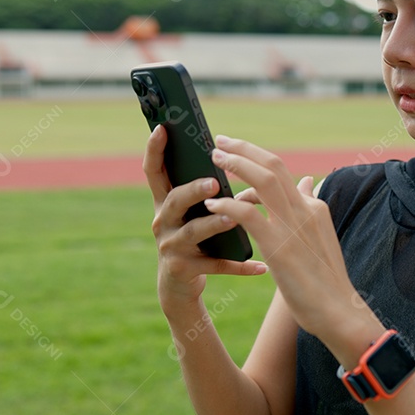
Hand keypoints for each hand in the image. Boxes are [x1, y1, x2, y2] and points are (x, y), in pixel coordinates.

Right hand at [143, 125, 267, 310]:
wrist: (179, 286)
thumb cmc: (195, 239)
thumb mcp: (196, 212)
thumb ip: (215, 188)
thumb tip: (248, 161)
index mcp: (166, 201)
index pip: (154, 171)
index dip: (154, 149)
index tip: (162, 128)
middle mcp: (163, 221)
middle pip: (175, 200)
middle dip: (193, 190)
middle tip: (213, 183)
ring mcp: (171, 246)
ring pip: (192, 232)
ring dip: (214, 224)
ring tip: (233, 218)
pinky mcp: (183, 269)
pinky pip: (214, 265)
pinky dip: (238, 266)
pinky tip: (260, 266)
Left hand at [202, 135, 380, 343]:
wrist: (339, 311)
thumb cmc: (327, 281)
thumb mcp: (320, 237)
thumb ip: (309, 208)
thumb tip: (307, 182)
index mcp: (314, 207)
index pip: (283, 173)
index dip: (256, 160)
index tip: (237, 154)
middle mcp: (305, 209)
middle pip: (273, 164)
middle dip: (244, 148)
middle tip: (219, 140)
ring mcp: (293, 226)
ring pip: (263, 179)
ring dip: (235, 164)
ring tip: (212, 159)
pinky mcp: (279, 246)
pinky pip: (248, 214)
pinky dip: (227, 204)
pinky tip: (211, 203)